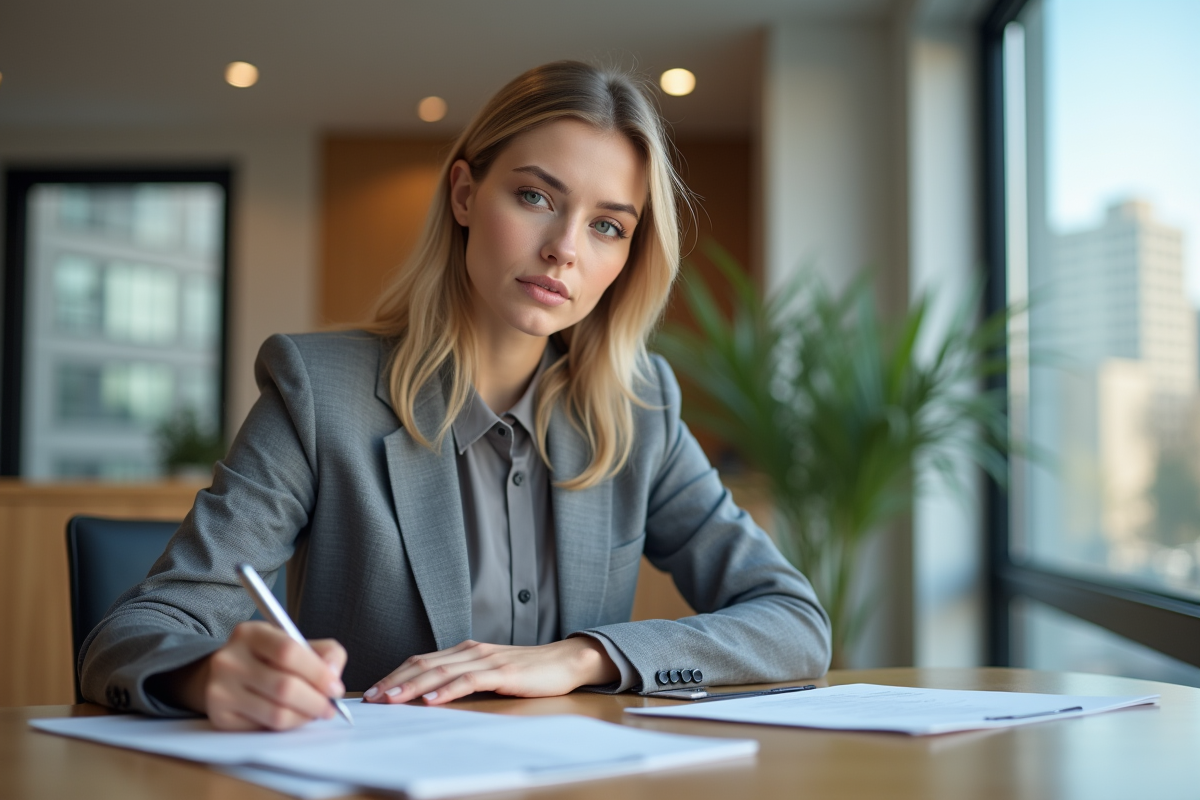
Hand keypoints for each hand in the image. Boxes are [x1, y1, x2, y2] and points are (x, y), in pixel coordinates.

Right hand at [162, 621, 346, 730]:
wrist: (221, 676)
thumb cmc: (267, 659)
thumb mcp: (293, 642)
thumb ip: (324, 652)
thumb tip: (334, 674)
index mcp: (250, 634)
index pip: (289, 652)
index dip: (318, 673)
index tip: (335, 687)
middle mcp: (229, 660)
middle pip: (284, 687)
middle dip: (316, 701)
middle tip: (330, 707)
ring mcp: (220, 690)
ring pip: (276, 713)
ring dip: (305, 717)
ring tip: (315, 712)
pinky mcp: (220, 717)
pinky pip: (264, 728)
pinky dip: (287, 726)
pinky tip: (292, 717)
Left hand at [362, 637, 618, 705]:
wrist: (563, 662)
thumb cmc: (526, 671)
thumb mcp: (488, 672)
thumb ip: (462, 677)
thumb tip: (429, 695)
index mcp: (464, 650)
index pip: (421, 660)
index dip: (395, 674)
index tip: (372, 691)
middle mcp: (471, 651)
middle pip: (424, 663)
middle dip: (394, 681)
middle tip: (371, 698)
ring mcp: (486, 659)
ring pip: (440, 671)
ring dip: (412, 686)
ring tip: (391, 699)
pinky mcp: (502, 672)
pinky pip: (469, 681)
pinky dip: (447, 690)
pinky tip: (432, 700)